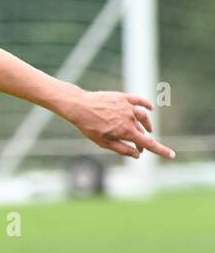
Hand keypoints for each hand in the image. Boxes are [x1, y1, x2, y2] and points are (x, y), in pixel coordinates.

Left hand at [59, 88, 175, 159]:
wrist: (79, 106)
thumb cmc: (89, 127)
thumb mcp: (103, 143)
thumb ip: (122, 149)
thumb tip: (138, 155)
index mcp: (126, 132)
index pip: (148, 143)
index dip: (161, 150)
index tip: (172, 155)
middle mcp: (130, 119)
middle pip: (143, 132)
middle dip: (142, 141)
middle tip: (138, 147)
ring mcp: (127, 107)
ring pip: (143, 116)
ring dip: (147, 124)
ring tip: (146, 129)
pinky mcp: (123, 97)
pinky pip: (139, 100)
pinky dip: (146, 104)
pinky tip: (150, 108)